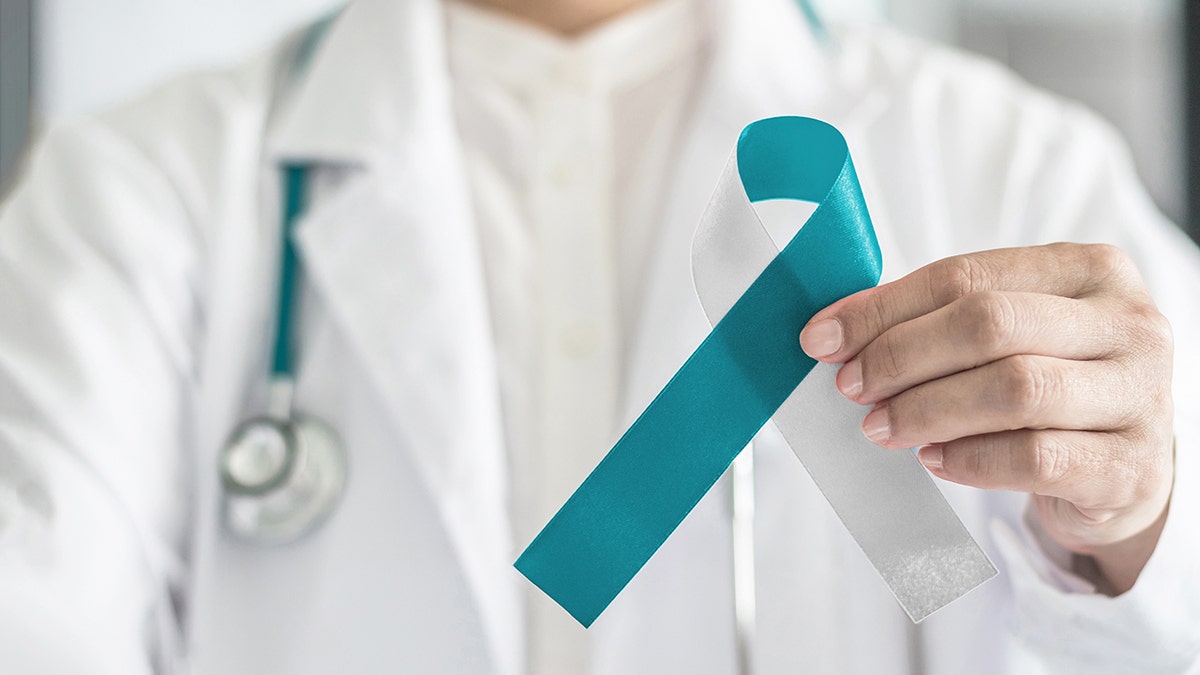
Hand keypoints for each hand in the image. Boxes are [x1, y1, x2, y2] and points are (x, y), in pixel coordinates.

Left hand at [799, 243, 1173, 594]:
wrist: (1123, 470)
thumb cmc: (1052, 386)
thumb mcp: (1009, 337)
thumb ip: (936, 320)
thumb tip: (835, 329)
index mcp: (1089, 269)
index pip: (967, 276)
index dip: (884, 308)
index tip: (824, 337)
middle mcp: (1127, 323)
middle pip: (991, 325)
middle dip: (902, 356)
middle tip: (852, 387)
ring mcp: (1139, 395)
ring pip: (1015, 390)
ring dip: (927, 409)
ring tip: (881, 426)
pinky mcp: (1130, 467)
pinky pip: (1036, 458)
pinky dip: (970, 459)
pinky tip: (933, 459)